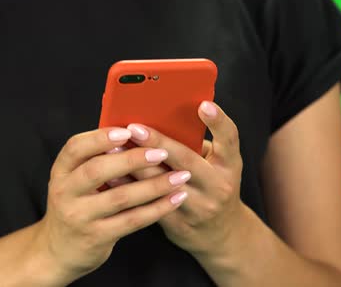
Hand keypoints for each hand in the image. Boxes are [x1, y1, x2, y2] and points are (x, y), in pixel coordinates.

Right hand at [33, 127, 189, 281]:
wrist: (58, 253)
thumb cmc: (75, 206)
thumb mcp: (73, 182)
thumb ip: (95, 160)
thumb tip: (134, 135)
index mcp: (60, 171)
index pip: (75, 147)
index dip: (100, 138)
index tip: (127, 131)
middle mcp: (65, 192)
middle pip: (97, 170)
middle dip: (131, 159)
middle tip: (161, 153)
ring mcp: (79, 216)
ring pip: (120, 197)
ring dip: (153, 185)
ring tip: (179, 176)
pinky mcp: (96, 237)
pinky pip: (132, 220)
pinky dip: (156, 208)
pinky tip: (175, 199)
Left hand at [108, 101, 245, 257]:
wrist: (220, 234)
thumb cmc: (210, 185)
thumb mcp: (214, 164)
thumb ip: (194, 144)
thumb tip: (158, 116)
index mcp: (228, 165)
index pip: (229, 139)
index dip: (218, 121)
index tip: (203, 105)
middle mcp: (217, 186)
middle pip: (185, 160)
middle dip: (157, 142)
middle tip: (133, 128)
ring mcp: (199, 207)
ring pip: (161, 183)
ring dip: (134, 164)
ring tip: (112, 148)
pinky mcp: (178, 224)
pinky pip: (148, 203)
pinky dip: (128, 187)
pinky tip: (110, 175)